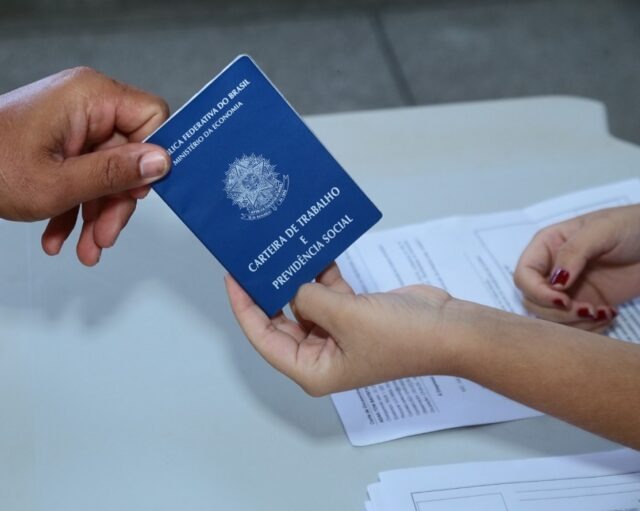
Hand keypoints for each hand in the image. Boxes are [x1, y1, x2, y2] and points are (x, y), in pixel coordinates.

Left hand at [0, 67, 170, 264]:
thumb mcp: (60, 183)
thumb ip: (115, 173)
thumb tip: (161, 162)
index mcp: (90, 97)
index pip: (151, 117)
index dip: (152, 159)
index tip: (139, 194)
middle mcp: (84, 102)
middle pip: (128, 153)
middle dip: (116, 201)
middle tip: (105, 236)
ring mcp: (71, 121)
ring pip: (105, 169)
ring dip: (95, 212)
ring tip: (85, 247)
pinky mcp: (60, 137)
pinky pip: (82, 171)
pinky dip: (75, 204)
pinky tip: (60, 234)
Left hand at [225, 264, 458, 395]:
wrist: (450, 329)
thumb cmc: (402, 336)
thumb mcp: (345, 316)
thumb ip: (309, 299)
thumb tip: (294, 286)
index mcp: (312, 369)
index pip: (264, 337)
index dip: (244, 308)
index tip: (233, 278)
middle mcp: (320, 355)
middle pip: (280, 320)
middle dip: (269, 290)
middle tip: (254, 259)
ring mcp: (337, 334)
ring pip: (303, 303)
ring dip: (296, 278)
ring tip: (280, 249)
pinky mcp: (352, 315)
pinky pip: (326, 293)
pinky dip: (321, 274)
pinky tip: (314, 252)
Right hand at [514, 205, 639, 329]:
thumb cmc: (632, 226)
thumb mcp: (602, 230)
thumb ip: (574, 252)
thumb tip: (555, 281)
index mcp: (547, 246)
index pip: (524, 275)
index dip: (537, 291)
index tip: (563, 300)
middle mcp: (552, 270)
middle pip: (533, 301)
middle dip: (558, 311)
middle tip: (588, 310)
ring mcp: (569, 289)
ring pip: (551, 317)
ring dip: (575, 323)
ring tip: (604, 312)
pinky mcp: (586, 303)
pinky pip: (575, 326)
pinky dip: (590, 329)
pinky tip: (609, 315)